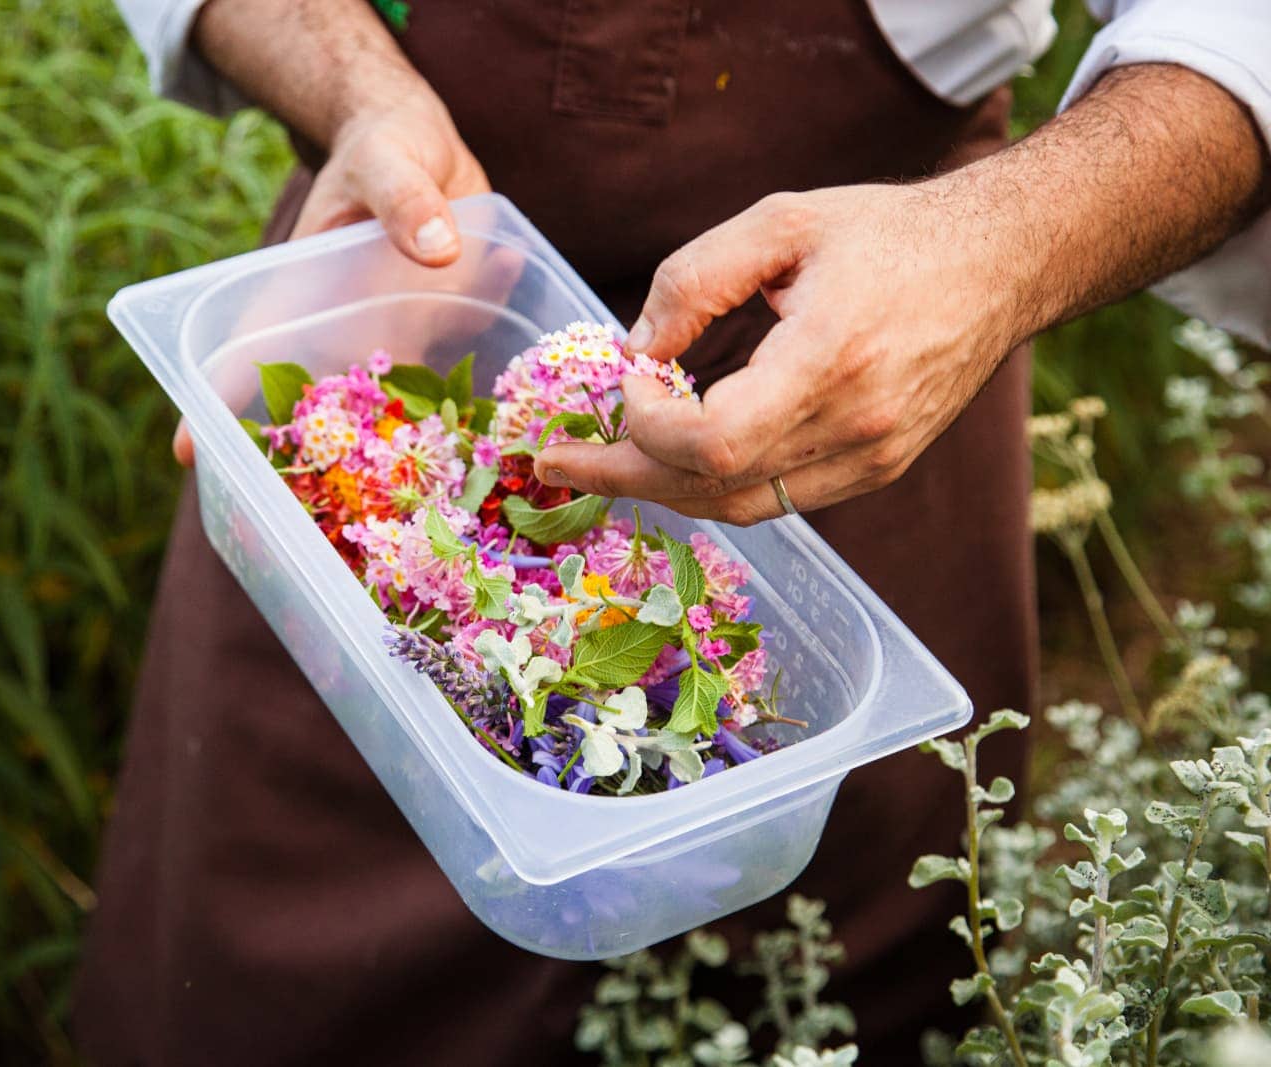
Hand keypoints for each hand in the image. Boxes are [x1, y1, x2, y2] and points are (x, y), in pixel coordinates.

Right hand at [174, 97, 489, 464]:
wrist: (433, 145)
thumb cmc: (384, 146)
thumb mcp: (388, 158)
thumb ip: (406, 199)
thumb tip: (437, 251)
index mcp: (306, 293)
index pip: (249, 352)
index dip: (214, 403)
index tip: (189, 454)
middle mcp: (346, 330)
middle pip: (325, 407)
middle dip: (331, 461)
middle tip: (349, 519)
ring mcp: (397, 339)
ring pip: (398, 408)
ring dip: (419, 449)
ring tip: (445, 491)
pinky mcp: (446, 335)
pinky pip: (466, 373)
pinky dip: (486, 396)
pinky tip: (512, 420)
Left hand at [533, 183, 1027, 522]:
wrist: (1001, 263)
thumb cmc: (887, 233)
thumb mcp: (781, 222)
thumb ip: (694, 279)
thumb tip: (633, 349)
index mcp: (830, 359)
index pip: (711, 443)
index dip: (647, 428)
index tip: (626, 380)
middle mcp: (855, 427)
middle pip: (712, 490)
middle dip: (623, 476)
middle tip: (556, 463)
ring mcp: (872, 460)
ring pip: (741, 508)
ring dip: (664, 487)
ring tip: (605, 461)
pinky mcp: (877, 470)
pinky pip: (776, 498)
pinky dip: (715, 483)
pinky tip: (677, 455)